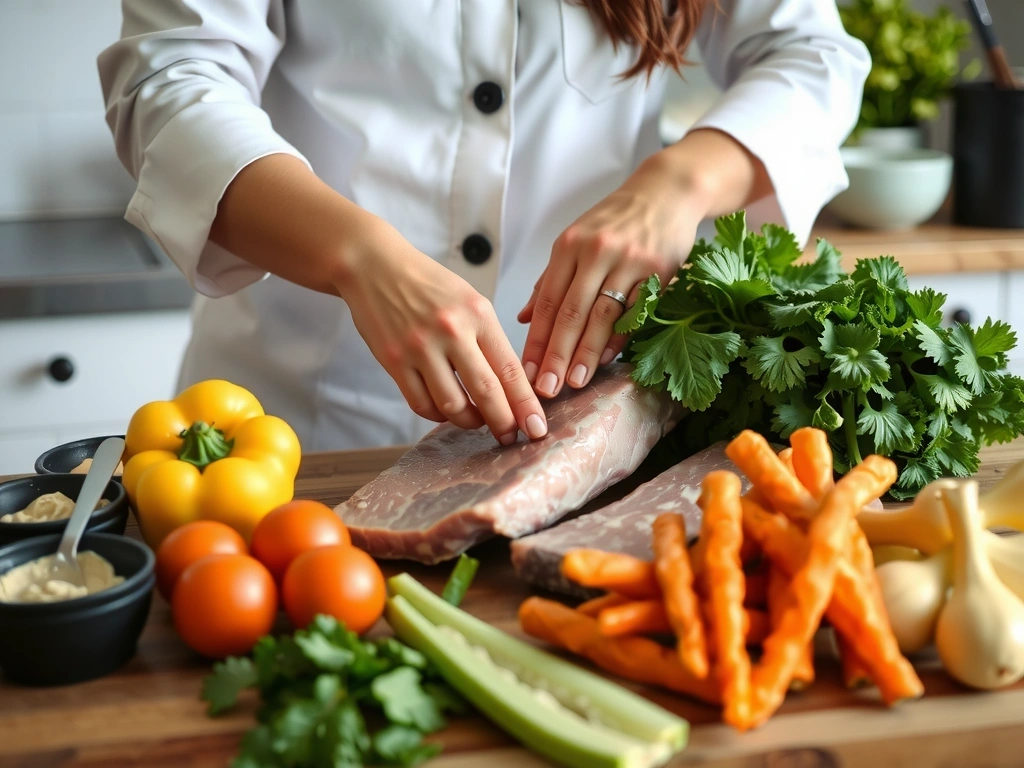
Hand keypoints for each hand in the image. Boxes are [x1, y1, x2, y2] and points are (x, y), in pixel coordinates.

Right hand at [339, 222, 547, 443]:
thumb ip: (489, 339)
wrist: (374, 266)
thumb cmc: (427, 284)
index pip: (510, 369)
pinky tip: (444, 409)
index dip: (526, 404)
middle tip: (510, 437)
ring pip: (452, 405)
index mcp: (478, 314)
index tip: (536, 428)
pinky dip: (437, 415)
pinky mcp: (394, 360)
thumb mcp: (470, 300)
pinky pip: (421, 403)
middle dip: (503, 423)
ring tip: (475, 420)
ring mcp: (420, 347)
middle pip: (486, 392)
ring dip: (468, 421)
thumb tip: (510, 385)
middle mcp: (451, 331)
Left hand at [518, 152, 707, 397]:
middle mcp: (595, 252)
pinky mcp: (658, 270)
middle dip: (556, 355)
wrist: (666, 192)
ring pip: (601, 315)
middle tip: (546, 388)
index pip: (547, 301)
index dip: (536, 340)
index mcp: (568, 246)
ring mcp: (628, 261)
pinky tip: (605, 360)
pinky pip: (635, 310)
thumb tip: (525, 318)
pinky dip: (619, 337)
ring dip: (586, 353)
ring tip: (574, 382)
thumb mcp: (575, 240)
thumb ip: (550, 279)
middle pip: (570, 312)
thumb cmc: (616, 220)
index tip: (526, 371)